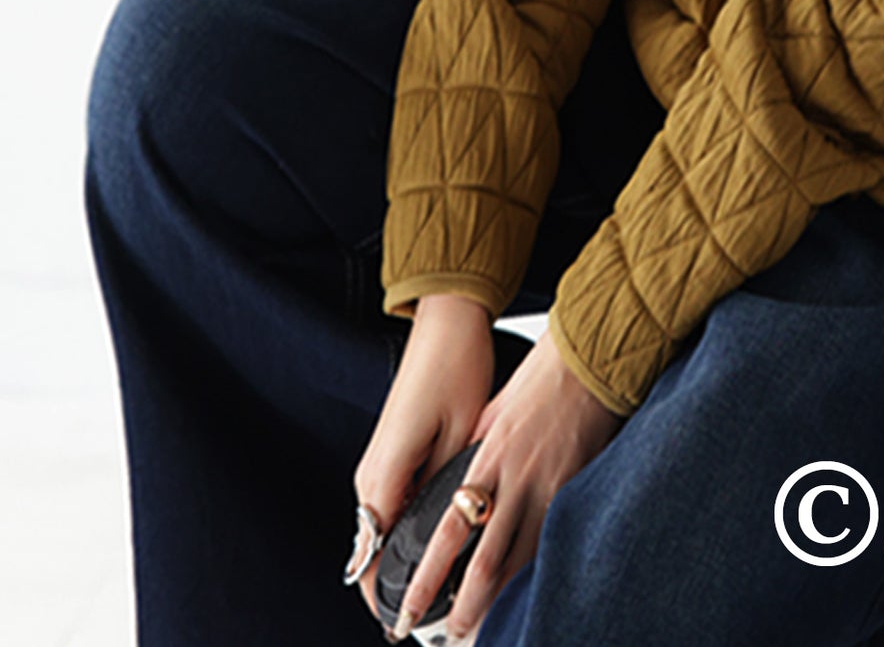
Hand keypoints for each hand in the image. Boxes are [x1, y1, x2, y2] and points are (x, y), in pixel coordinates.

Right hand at [346, 294, 495, 626]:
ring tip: (439, 587)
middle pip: (374, 550)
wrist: (447, 320)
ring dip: (402, 557)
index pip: (371, 560)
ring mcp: (379, 461)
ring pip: (384, 528)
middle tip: (436, 616)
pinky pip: (393, 503)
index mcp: (383, 475)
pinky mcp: (392, 450)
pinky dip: (407, 527)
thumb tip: (445, 539)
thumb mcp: (459, 436)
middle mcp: (371, 473)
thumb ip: (445, 492)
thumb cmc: (456, 368)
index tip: (408, 628)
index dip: (387, 600)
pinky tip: (437, 539)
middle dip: (399, 585)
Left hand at [390, 325, 624, 642]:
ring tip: (483, 630)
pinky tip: (533, 592)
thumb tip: (461, 478)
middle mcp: (515, 479)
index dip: (428, 577)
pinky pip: (555, 539)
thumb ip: (478, 449)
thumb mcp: (495, 411)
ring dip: (499, 601)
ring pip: (521, 561)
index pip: (448, 532)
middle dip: (463, 606)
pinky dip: (541, 571)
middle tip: (448, 635)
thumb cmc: (543, 376)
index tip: (411, 607)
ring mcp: (551, 487)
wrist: (592, 357)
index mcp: (487, 458)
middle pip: (484, 562)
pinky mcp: (579, 487)